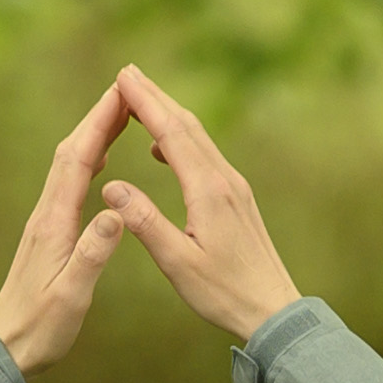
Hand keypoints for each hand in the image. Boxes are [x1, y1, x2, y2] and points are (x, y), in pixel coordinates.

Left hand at [0, 77, 143, 373]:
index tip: (121, 94)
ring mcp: (45, 221)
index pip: (77, 161)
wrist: (7, 348)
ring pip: (69, 164)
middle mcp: (46, 214)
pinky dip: (87, 159)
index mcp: (54, 223)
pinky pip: (69, 183)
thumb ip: (93, 253)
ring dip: (93, 134)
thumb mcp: (72, 294)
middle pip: (71, 152)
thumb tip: (115, 212)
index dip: (99, 124)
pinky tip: (99, 160)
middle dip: (98, 117)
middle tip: (127, 89)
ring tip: (120, 113)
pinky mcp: (48, 232)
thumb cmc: (41, 327)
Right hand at [100, 68, 301, 344]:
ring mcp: (234, 187)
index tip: (123, 77)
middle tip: (128, 72)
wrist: (272, 309)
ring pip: (199, 138)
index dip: (146, 102)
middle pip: (187, 125)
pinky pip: (205, 155)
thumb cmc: (223, 292)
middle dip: (156, 97)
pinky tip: (163, 149)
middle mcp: (224, 180)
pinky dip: (180, 139)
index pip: (171, 134)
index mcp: (208, 191)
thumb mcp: (177, 262)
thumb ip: (144, 222)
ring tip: (141, 100)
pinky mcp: (237, 198)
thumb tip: (110, 186)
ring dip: (169, 114)